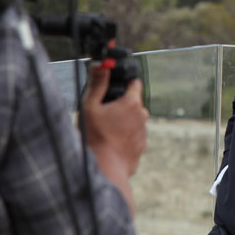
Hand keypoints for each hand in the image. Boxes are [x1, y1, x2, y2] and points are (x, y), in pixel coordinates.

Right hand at [81, 66, 148, 211]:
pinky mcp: (141, 147)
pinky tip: (110, 144)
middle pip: (133, 103)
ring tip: (105, 132)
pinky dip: (124, 137)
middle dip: (121, 105)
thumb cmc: (95, 138)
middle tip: (103, 114)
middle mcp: (142, 116)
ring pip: (133, 121)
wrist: (105, 170)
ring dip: (123, 122)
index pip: (134, 83)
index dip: (124, 83)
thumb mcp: (90, 107)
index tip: (114, 88)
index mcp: (132, 103)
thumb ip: (98, 84)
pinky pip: (133, 136)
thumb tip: (101, 64)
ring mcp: (143, 133)